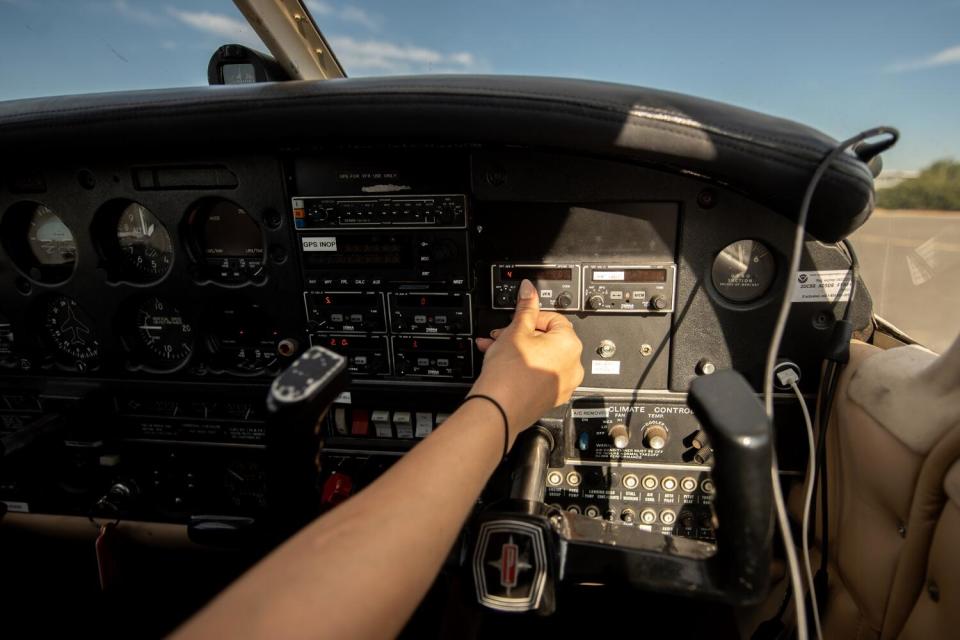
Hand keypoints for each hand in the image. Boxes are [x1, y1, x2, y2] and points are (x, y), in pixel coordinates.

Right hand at [470, 279, 582, 441]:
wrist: (498, 409)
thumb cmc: (508, 374)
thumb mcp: (515, 330)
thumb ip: (526, 307)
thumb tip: (529, 289)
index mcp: (570, 344)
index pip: (554, 318)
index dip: (530, 318)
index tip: (515, 322)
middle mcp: (573, 365)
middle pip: (547, 339)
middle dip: (521, 335)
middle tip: (503, 336)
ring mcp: (563, 384)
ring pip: (541, 358)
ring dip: (518, 351)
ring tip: (496, 350)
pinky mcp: (551, 397)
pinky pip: (540, 375)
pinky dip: (524, 368)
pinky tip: (504, 366)